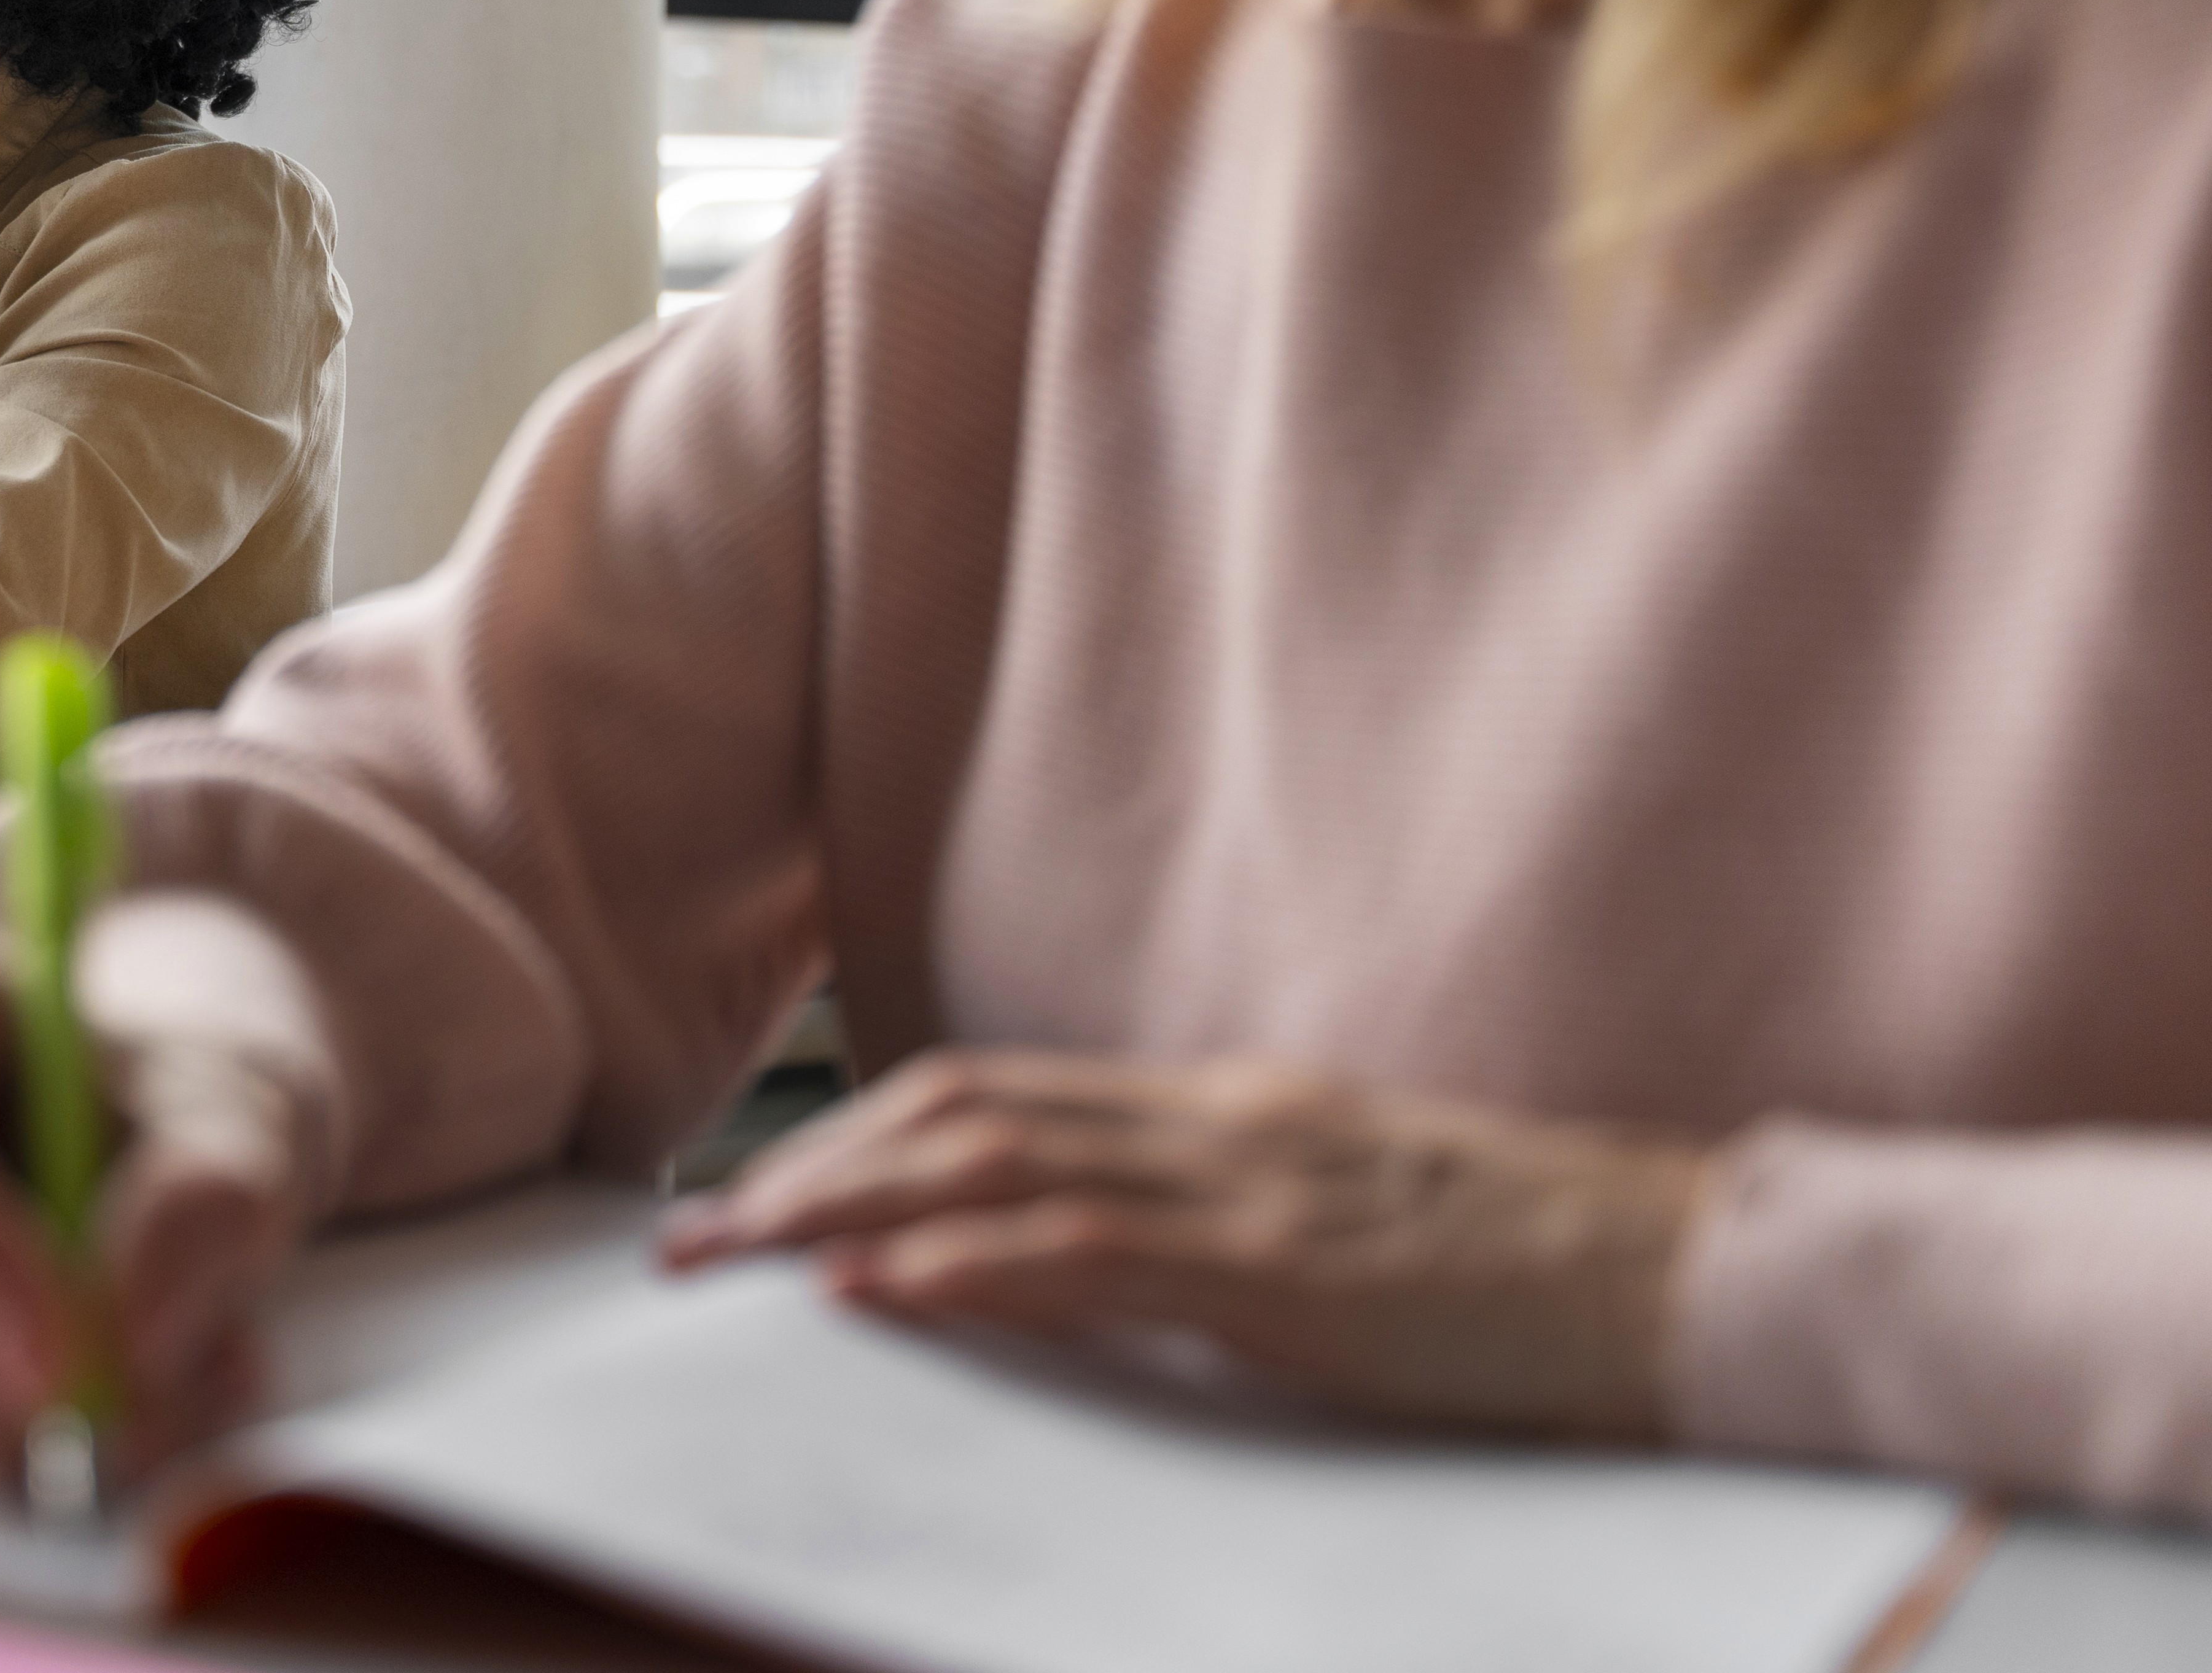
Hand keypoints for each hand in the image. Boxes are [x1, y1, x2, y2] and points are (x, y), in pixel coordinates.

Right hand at [0, 910, 319, 1485]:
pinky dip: (34, 1449)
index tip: (63, 1348)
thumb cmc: (179, 1098)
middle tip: (133, 1394)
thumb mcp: (240, 1116)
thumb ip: (201, 1200)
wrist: (168, 1142)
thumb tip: (123, 1335)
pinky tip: (132, 1394)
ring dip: (34, 1423)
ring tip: (177, 1370)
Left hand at [658, 1050, 1711, 1439]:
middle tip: (688, 1237)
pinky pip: (1101, 1257)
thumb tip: (1101, 1261)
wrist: (1702, 1274)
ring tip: (736, 1258)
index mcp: (1229, 1115)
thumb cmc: (1544, 1273)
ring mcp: (1260, 1192)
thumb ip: (1229, 1227)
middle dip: (809, 1170)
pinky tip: (884, 1290)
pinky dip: (975, 1266)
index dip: (857, 1135)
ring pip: (1000, 1170)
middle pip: (962, 1117)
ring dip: (848, 1212)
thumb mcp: (1351, 1228)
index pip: (995, 1100)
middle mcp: (1221, 1126)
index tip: (753, 1194)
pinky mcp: (1302, 1278)